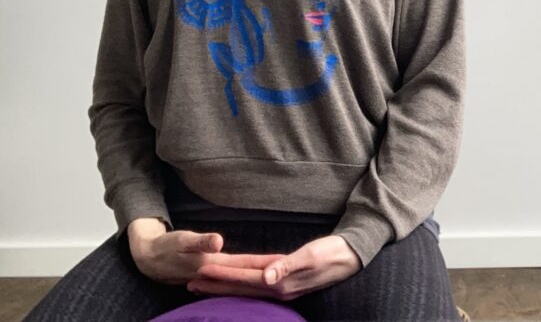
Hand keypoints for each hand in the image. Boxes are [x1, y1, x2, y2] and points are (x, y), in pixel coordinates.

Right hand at [128, 218, 281, 285]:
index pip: (247, 264)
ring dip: (258, 277)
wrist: (148, 260)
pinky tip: (252, 281)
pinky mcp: (209, 275)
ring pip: (241, 279)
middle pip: (248, 274)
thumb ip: (201, 241)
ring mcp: (213, 276)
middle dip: (269, 272)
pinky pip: (232, 279)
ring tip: (278, 276)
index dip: (266, 263)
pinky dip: (244, 279)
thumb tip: (219, 241)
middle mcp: (217, 273)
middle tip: (291, 269)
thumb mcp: (182, 240)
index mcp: (214, 264)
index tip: (285, 261)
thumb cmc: (166, 247)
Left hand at [186, 234, 361, 301]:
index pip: (244, 278)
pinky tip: (236, 282)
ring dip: (224, 287)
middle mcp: (278, 287)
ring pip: (246, 288)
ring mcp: (282, 287)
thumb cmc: (331, 253)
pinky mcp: (286, 281)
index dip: (222, 276)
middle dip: (215, 287)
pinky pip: (257, 284)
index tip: (200, 273)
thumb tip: (267, 278)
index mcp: (280, 281)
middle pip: (240, 288)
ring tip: (204, 285)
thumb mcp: (309, 256)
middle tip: (190, 284)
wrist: (350, 256)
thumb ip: (287, 266)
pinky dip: (241, 283)